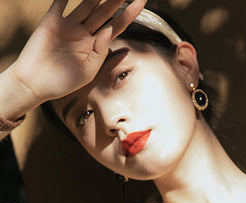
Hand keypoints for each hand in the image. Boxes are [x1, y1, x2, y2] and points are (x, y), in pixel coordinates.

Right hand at [9, 0, 146, 103]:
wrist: (36, 84)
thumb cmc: (63, 82)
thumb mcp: (87, 71)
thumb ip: (100, 52)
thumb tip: (108, 30)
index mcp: (95, 46)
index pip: (116, 26)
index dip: (129, 14)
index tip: (142, 0)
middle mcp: (84, 33)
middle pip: (104, 11)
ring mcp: (69, 25)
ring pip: (87, 4)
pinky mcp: (52, 21)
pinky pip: (60, 2)